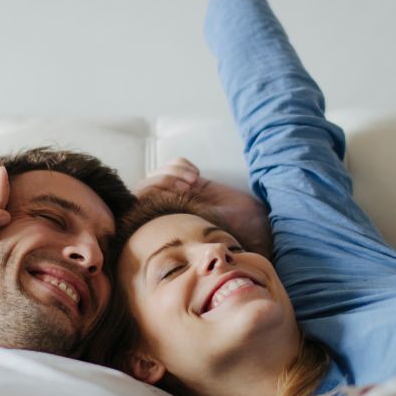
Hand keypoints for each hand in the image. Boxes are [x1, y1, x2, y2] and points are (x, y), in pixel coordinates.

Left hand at [136, 157, 271, 255]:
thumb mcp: (202, 224)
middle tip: (189, 183)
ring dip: (174, 170)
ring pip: (158, 172)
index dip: (154, 190)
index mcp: (166, 225)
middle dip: (164, 178)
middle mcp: (169, 210)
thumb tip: (148, 205)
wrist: (255, 224)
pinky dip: (182, 164)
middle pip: (144, 185)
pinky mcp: (192, 182)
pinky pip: (174, 163)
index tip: (180, 192)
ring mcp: (180, 194)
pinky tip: (196, 175)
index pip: (140, 202)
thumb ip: (177, 216)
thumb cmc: (230, 232)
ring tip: (193, 179)